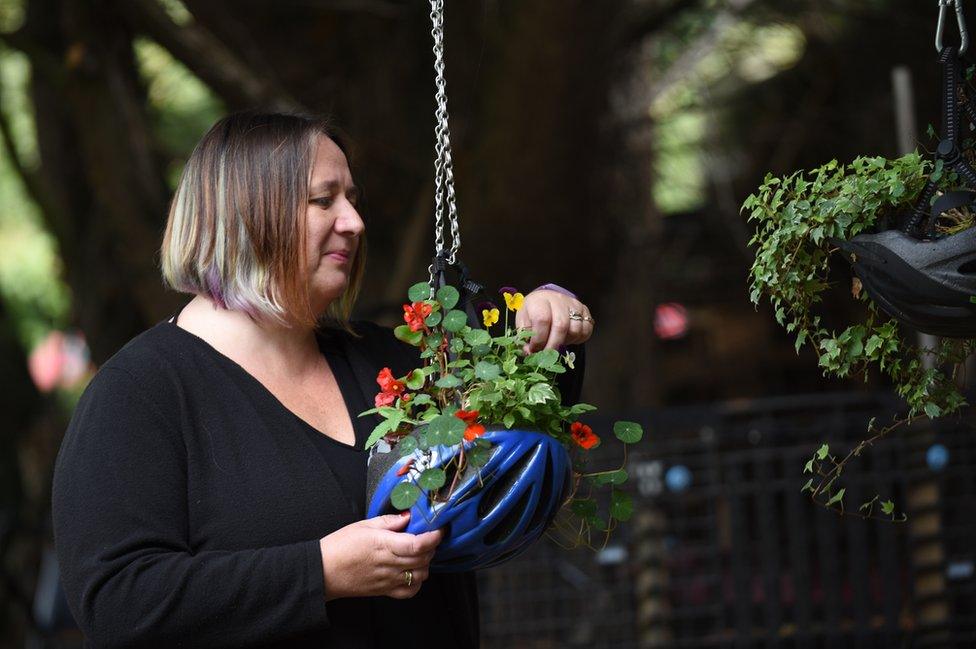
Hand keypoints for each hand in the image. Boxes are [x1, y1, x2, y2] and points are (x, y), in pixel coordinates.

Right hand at [319, 512, 442, 600]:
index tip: (439, 529)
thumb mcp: (363, 525)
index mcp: (384, 545)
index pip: (418, 544)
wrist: (323, 572)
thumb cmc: (339, 546)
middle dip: (432, 548)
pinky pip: (409, 591)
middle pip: (423, 559)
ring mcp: (388, 580)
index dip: (433, 537)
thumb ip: (389, 521)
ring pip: (420, 575)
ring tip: (420, 553)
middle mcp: (389, 564)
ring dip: (426, 564)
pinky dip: (417, 582)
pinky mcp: (384, 591)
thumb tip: (408, 516)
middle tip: (429, 537)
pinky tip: (413, 572)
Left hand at [515, 289, 594, 353]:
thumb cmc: (533, 312)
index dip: (539, 339)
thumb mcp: (523, 321)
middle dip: (553, 346)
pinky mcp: (584, 310)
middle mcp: (558, 300)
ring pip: (575, 330)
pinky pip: (586, 330)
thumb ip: (524, 337)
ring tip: (557, 343)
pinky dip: (578, 339)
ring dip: (566, 343)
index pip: (542, 320)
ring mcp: (573, 304)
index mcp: (539, 301)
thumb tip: (529, 353)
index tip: (534, 349)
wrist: (546, 299)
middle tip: (546, 356)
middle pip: (561, 326)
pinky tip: (567, 338)